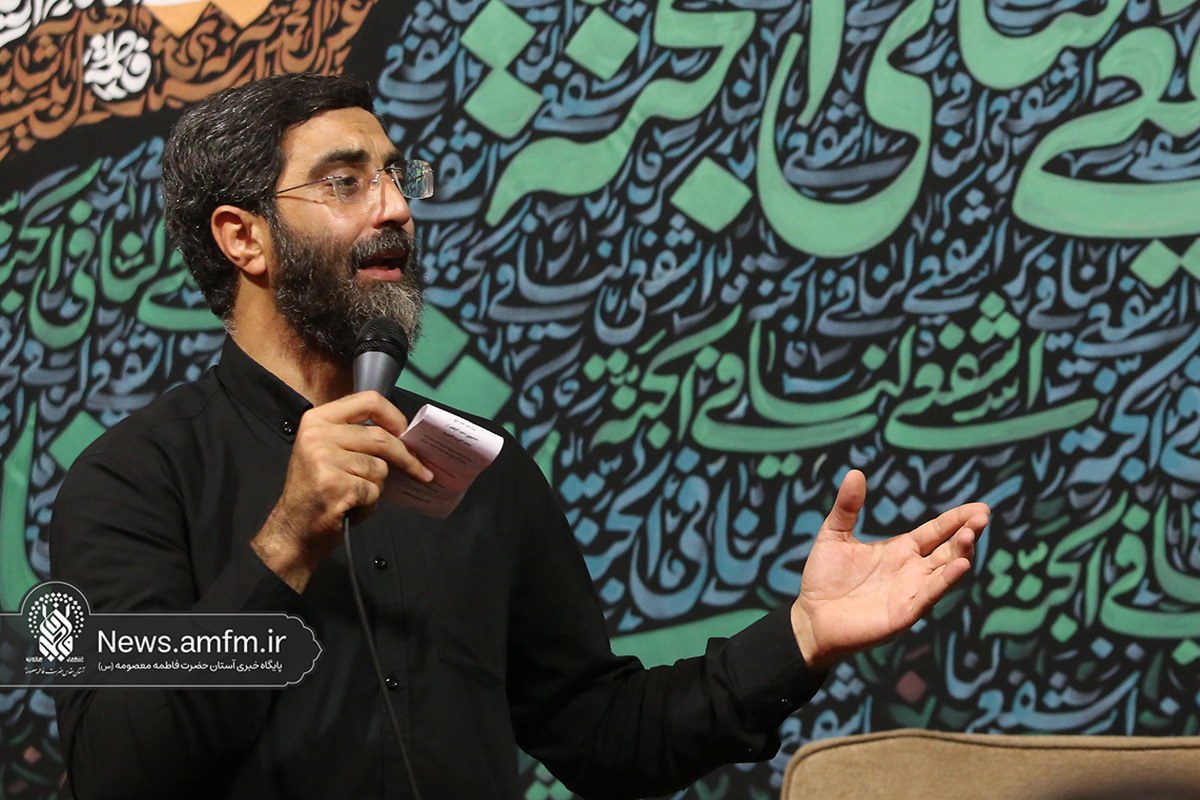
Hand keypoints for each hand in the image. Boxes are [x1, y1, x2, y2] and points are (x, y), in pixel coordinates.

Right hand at [251, 391, 432, 591]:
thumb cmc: (317, 491)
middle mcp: (318, 435)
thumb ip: (357, 437)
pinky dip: (369, 504)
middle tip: (420, 470)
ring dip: (376, 486)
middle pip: (381, 437)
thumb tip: (404, 438)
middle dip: (406, 457)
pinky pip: (373, 490)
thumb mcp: (328, 451)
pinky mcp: (334, 485)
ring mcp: (324, 459)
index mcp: (318, 419)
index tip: (406, 433)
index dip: (394, 417)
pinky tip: (350, 508)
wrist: (293, 529)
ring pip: (379, 467)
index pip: (368, 400)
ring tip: (355, 496)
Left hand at [789, 469, 987, 669]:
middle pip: (949, 549)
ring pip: (945, 572)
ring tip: (971, 535)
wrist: (810, 617)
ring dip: (960, 554)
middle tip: (983, 516)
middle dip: (967, 533)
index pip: (936, 531)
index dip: (957, 519)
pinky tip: (960, 566)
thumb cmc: (824, 578)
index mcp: (901, 550)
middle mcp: (912, 570)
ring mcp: (910, 592)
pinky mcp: (904, 613)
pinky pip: (929, 595)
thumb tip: (854, 472)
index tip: (980, 507)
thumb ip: (847, 507)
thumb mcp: (835, 535)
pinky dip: (945, 582)